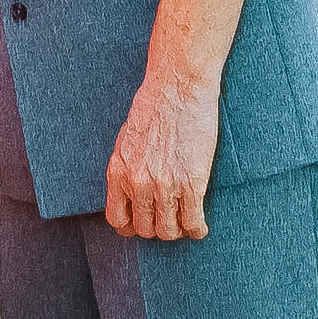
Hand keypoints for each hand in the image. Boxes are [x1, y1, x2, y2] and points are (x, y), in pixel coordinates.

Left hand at [105, 73, 219, 240]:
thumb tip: (130, 189)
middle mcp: (137, 183)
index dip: (131, 226)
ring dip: (177, 230)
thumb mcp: (127, 139)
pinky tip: (200, 225)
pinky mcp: (191, 183)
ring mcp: (164, 185)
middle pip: (144, 229)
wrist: (178, 87)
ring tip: (184, 222)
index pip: (117, 219)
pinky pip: (192, 223)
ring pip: (168, 231)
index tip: (142, 223)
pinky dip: (197, 229)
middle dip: (156, 227)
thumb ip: (127, 167)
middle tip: (168, 219)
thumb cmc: (154, 106)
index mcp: (118, 171)